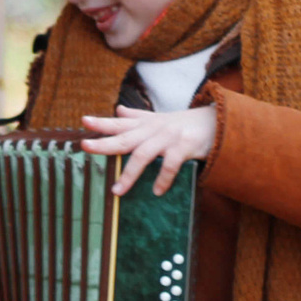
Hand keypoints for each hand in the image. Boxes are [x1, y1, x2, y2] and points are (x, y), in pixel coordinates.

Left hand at [80, 104, 217, 196]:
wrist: (217, 122)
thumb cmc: (183, 123)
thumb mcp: (158, 118)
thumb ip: (136, 116)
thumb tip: (116, 109)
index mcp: (145, 123)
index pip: (119, 122)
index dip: (101, 122)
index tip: (83, 121)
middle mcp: (154, 129)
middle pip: (125, 138)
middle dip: (104, 143)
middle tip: (85, 146)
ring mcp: (169, 137)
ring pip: (143, 155)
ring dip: (129, 174)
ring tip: (117, 191)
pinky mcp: (185, 147)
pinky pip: (170, 165)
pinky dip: (163, 179)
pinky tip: (156, 191)